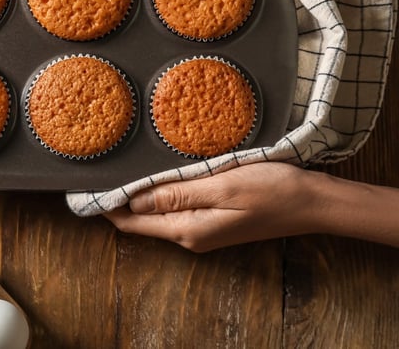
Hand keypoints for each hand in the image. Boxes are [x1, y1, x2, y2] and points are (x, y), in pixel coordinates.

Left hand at [104, 163, 317, 251]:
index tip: (85, 185)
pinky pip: (178, 205)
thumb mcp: (221, 186)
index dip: (106, 207)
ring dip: (142, 192)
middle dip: (120, 197)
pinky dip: (163, 190)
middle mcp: (191, 235)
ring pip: (159, 211)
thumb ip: (177, 193)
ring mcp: (203, 228)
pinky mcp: (214, 218)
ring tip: (122, 163)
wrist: (313, 201)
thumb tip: (134, 201)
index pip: (132, 224)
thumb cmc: (271, 189)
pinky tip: (160, 170)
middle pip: (142, 219)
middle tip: (100, 165)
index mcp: (189, 230)